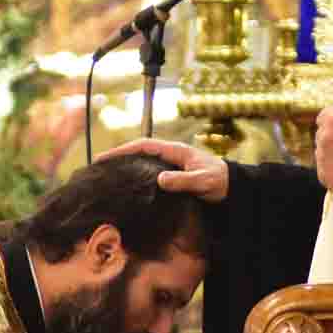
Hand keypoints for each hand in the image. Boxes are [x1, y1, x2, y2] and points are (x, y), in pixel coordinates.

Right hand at [94, 138, 228, 202]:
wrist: (234, 187)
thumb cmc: (221, 182)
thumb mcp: (202, 181)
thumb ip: (183, 181)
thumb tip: (159, 180)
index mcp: (175, 151)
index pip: (143, 145)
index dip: (122, 149)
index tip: (104, 157)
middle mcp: (171, 155)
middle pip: (139, 152)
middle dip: (118, 157)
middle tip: (98, 167)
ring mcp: (172, 166)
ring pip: (143, 163)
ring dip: (126, 166)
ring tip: (107, 176)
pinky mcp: (174, 177)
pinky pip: (150, 173)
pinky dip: (137, 177)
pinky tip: (128, 187)